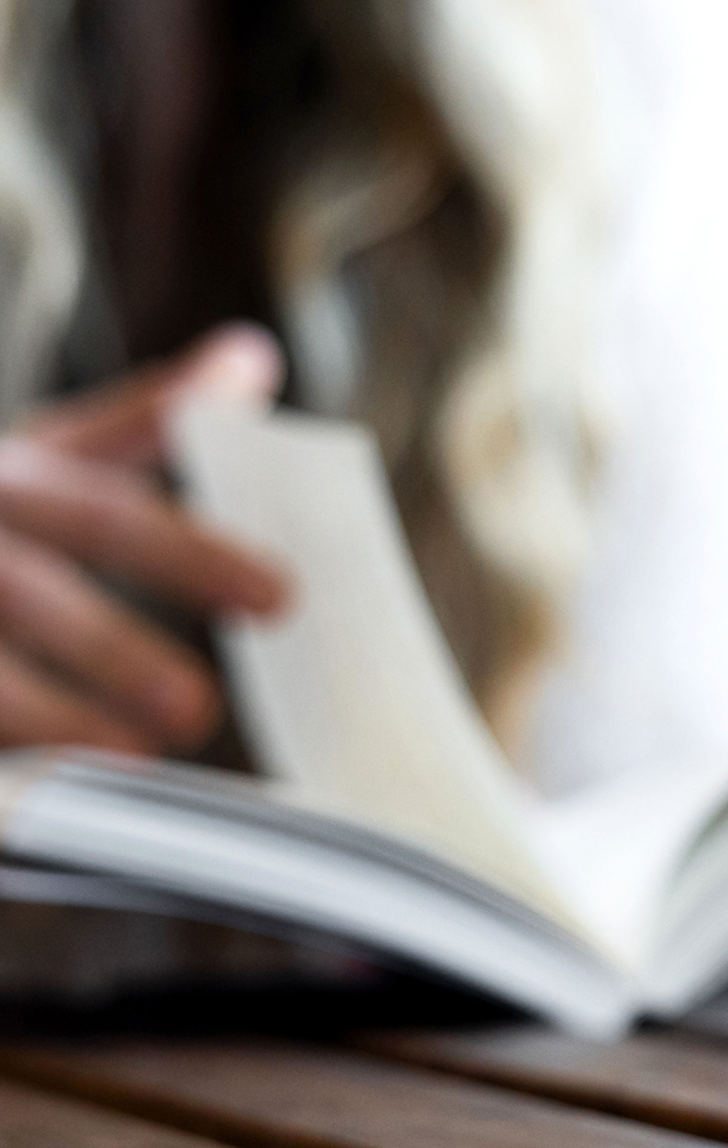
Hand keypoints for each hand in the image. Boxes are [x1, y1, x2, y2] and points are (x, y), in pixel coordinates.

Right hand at [0, 323, 292, 754]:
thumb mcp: (41, 447)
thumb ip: (142, 418)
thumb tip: (253, 357)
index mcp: (8, 476)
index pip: (105, 513)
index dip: (191, 554)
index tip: (279, 598)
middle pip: (29, 592)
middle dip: (113, 650)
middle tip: (198, 710)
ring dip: (48, 714)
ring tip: (132, 759)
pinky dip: (1, 751)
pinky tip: (34, 790)